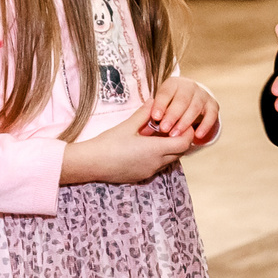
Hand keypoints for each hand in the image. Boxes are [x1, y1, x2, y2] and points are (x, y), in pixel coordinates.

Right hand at [59, 107, 191, 184]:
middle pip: (180, 152)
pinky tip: (145, 148)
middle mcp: (156, 163)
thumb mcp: (127, 126)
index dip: (187, 134)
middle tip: (171, 128)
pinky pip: (158, 166)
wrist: (90, 163)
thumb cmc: (107, 143)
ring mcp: (150, 171)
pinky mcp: (142, 177)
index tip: (182, 124)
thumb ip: (144, 114)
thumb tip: (154, 101)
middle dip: (180, 140)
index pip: (184, 143)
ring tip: (157, 137)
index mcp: (155, 149)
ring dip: (169, 149)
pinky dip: (158, 157)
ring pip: (170, 160)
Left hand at [143, 75, 217, 144]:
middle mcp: (190, 86)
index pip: (166, 93)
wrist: (190, 100)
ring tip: (175, 135)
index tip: (154, 117)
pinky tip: (197, 136)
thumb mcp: (160, 104)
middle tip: (164, 129)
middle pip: (182, 101)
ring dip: (185, 123)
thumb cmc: (169, 105)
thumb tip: (145, 127)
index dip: (160, 105)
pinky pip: (211, 116)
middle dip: (172, 116)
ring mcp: (203, 95)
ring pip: (195, 108)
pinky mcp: (213, 105)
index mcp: (173, 83)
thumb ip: (153, 113)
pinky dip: (205, 126)